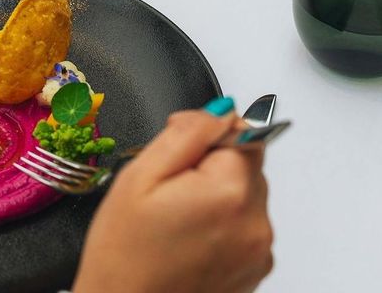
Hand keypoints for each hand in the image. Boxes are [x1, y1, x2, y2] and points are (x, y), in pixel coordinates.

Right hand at [72, 108, 272, 292]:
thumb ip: (188, 132)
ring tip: (176, 219)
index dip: (205, 137)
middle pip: (246, 163)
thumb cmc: (123, 253)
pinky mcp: (255, 272)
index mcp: (230, 192)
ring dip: (218, 194)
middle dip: (211, 165)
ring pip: (245, 193)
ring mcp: (258, 252)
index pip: (243, 133)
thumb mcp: (141, 174)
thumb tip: (222, 110)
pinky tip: (188, 239)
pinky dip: (222, 223)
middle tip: (168, 191)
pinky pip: (245, 225)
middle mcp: (256, 224)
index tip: (178, 156)